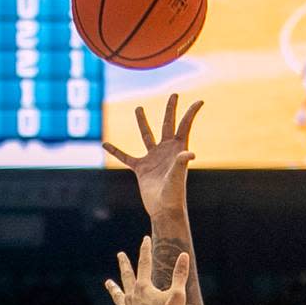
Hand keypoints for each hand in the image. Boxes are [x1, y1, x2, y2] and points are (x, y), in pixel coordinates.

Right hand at [103, 94, 202, 218]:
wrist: (163, 210)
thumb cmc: (173, 195)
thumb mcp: (177, 177)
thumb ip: (181, 163)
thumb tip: (190, 153)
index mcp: (178, 149)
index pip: (185, 126)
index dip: (191, 113)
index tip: (200, 101)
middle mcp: (166, 151)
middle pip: (168, 124)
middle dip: (170, 109)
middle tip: (174, 94)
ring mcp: (153, 158)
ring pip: (147, 135)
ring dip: (142, 121)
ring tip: (139, 107)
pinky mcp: (141, 168)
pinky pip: (126, 157)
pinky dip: (116, 151)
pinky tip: (105, 144)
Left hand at [104, 235, 188, 304]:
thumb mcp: (177, 295)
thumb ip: (180, 275)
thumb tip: (184, 255)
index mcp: (144, 287)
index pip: (145, 263)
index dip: (145, 249)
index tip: (145, 239)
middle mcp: (132, 296)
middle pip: (127, 276)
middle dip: (124, 264)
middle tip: (120, 255)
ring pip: (118, 296)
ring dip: (113, 288)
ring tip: (107, 283)